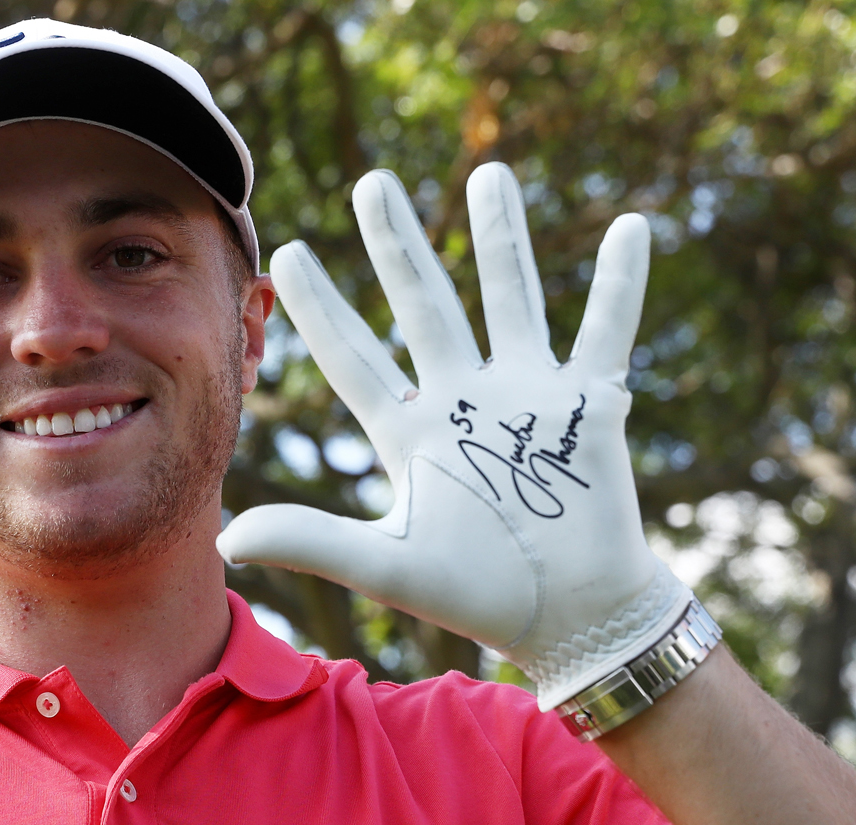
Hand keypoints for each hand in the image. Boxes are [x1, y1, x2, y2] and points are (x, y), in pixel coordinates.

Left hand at [218, 163, 686, 707]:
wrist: (569, 619)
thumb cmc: (478, 595)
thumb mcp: (388, 564)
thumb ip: (312, 541)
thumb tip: (226, 540)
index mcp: (410, 433)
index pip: (354, 359)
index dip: (320, 310)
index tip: (285, 254)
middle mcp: (463, 400)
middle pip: (424, 305)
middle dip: (398, 246)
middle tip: (372, 183)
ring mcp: (526, 395)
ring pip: (509, 298)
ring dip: (501, 238)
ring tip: (488, 173)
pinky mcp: (588, 405)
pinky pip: (605, 331)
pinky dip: (619, 285)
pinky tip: (629, 228)